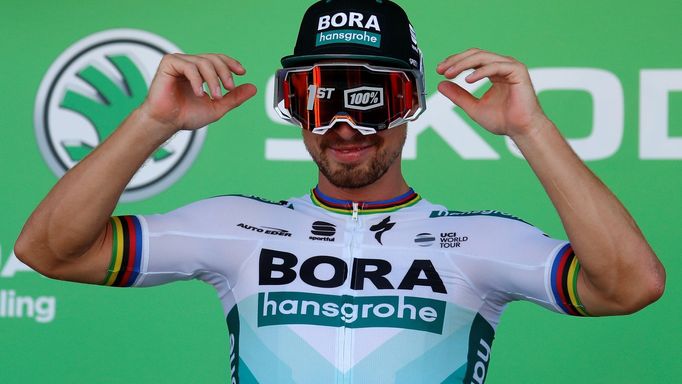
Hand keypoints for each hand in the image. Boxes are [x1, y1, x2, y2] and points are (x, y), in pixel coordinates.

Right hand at [139, 53, 256, 133]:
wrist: (167, 123)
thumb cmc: (186, 115)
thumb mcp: (217, 107)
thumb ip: (234, 97)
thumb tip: (253, 88)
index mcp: (200, 72)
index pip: (218, 59)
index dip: (231, 63)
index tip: (242, 72)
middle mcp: (190, 64)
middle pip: (213, 59)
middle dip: (225, 72)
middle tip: (230, 88)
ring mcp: (179, 62)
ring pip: (203, 62)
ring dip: (213, 79)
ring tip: (215, 96)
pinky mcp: (169, 64)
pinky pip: (189, 66)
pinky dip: (197, 80)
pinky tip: (200, 93)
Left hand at [436, 48, 547, 137]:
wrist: (521, 130)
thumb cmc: (503, 120)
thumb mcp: (473, 107)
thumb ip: (458, 95)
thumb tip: (441, 84)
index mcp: (493, 72)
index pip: (471, 59)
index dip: (454, 62)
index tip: (440, 70)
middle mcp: (502, 66)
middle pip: (475, 54)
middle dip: (456, 60)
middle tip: (441, 70)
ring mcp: (510, 66)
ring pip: (483, 57)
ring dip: (464, 64)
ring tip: (450, 73)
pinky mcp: (518, 71)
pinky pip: (496, 66)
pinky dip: (480, 72)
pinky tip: (468, 80)